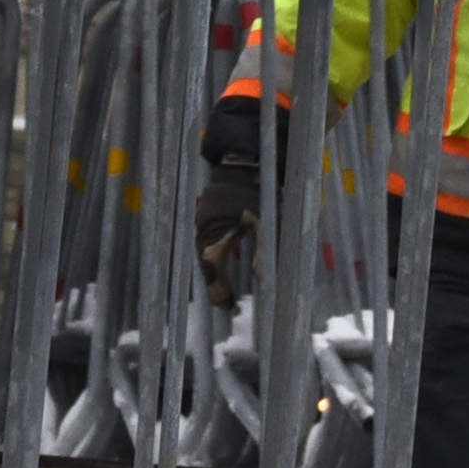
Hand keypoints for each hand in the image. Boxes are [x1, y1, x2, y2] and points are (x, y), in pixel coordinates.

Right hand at [192, 159, 263, 309]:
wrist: (241, 159)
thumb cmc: (256, 189)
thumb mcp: (265, 220)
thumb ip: (264, 249)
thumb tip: (262, 278)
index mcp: (216, 233)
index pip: (213, 270)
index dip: (220, 291)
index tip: (228, 308)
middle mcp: (204, 230)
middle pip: (206, 265)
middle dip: (216, 286)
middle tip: (227, 305)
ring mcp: (202, 222)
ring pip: (204, 255)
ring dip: (214, 273)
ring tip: (226, 291)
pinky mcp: (206, 216)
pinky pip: (206, 244)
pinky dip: (213, 259)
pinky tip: (223, 266)